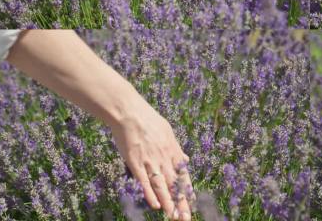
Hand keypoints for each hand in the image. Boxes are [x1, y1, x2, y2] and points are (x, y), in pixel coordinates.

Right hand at [109, 99, 192, 220]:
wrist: (130, 112)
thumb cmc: (148, 119)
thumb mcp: (168, 131)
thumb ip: (176, 148)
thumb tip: (185, 159)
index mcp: (173, 150)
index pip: (182, 175)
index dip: (186, 190)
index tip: (191, 202)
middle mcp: (164, 158)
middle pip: (174, 184)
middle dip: (181, 202)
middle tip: (186, 217)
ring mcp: (150, 161)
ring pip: (161, 186)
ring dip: (168, 203)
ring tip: (173, 216)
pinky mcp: (135, 162)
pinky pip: (144, 181)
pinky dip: (150, 194)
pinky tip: (155, 205)